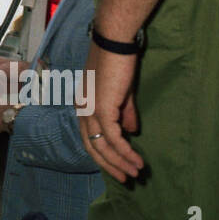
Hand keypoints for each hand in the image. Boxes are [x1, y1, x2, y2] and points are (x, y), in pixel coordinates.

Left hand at [77, 42, 144, 183]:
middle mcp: (81, 109)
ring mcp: (89, 109)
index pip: (88, 136)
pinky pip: (114, 138)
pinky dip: (125, 152)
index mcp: (82, 104)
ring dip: (120, 163)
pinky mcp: (101, 108)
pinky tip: (137, 160)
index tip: (118, 166)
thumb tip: (131, 133)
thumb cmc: (117, 60)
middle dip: (110, 165)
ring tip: (136, 173)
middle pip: (92, 146)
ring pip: (102, 146)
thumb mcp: (121, 91)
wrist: (114, 41)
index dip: (103, 153)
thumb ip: (124, 112)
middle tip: (126, 178)